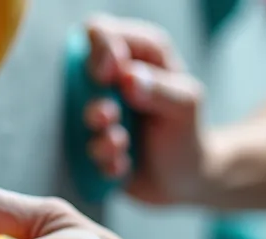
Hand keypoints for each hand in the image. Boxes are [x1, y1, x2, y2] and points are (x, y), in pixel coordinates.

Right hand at [84, 14, 207, 204]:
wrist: (184, 180)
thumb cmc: (185, 132)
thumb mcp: (185, 106)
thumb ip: (160, 89)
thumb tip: (127, 77)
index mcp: (136, 54)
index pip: (100, 31)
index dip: (100, 48)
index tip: (109, 72)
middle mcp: (112, 80)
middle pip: (80, 70)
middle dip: (95, 96)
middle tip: (110, 113)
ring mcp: (98, 111)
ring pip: (81, 114)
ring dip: (99, 131)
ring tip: (120, 141)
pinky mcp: (93, 144)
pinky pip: (87, 151)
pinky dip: (106, 160)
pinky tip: (124, 164)